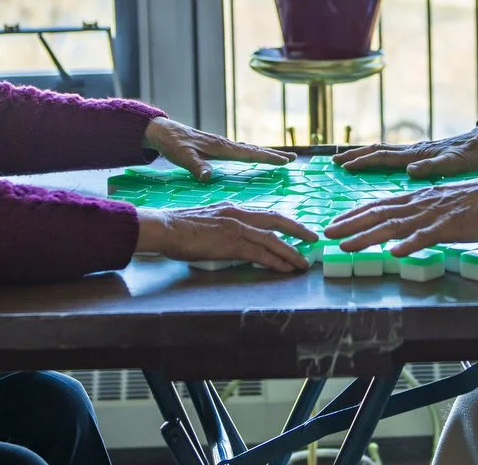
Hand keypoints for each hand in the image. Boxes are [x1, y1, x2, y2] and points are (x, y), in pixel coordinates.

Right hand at [135, 204, 318, 272]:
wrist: (165, 227)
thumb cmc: (178, 227)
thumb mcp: (207, 220)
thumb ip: (222, 226)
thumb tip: (229, 237)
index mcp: (232, 208)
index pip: (264, 213)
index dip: (283, 221)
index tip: (295, 228)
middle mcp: (238, 214)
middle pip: (276, 219)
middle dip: (297, 229)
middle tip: (312, 239)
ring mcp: (236, 228)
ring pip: (273, 239)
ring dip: (291, 252)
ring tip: (303, 263)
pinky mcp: (232, 243)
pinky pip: (261, 254)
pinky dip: (277, 261)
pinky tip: (286, 269)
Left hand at [143, 117, 294, 181]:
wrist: (164, 132)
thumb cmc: (173, 144)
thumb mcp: (183, 157)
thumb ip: (196, 166)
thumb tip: (209, 177)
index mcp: (221, 147)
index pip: (249, 154)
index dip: (268, 157)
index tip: (285, 160)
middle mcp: (225, 144)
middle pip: (254, 150)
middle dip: (274, 154)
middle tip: (293, 158)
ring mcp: (222, 145)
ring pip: (249, 149)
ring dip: (265, 153)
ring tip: (281, 157)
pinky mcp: (217, 147)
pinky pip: (241, 150)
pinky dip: (253, 153)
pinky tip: (254, 156)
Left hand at [323, 171, 477, 257]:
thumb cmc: (472, 202)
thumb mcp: (439, 203)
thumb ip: (418, 212)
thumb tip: (400, 227)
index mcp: (416, 198)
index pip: (378, 204)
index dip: (354, 213)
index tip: (335, 222)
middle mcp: (419, 203)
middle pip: (378, 213)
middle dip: (350, 224)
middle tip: (327, 234)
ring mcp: (432, 215)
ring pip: (394, 226)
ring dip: (367, 237)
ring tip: (346, 247)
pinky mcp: (449, 227)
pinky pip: (426, 237)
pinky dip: (409, 245)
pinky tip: (394, 254)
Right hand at [332, 125, 477, 177]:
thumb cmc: (469, 156)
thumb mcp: (453, 164)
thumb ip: (432, 167)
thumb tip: (409, 170)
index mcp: (415, 154)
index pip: (382, 157)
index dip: (362, 161)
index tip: (343, 165)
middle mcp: (411, 151)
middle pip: (377, 151)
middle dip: (355, 155)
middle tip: (334, 161)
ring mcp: (415, 152)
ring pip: (382, 151)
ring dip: (363, 155)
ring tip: (346, 160)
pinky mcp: (420, 155)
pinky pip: (391, 156)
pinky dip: (377, 158)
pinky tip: (375, 163)